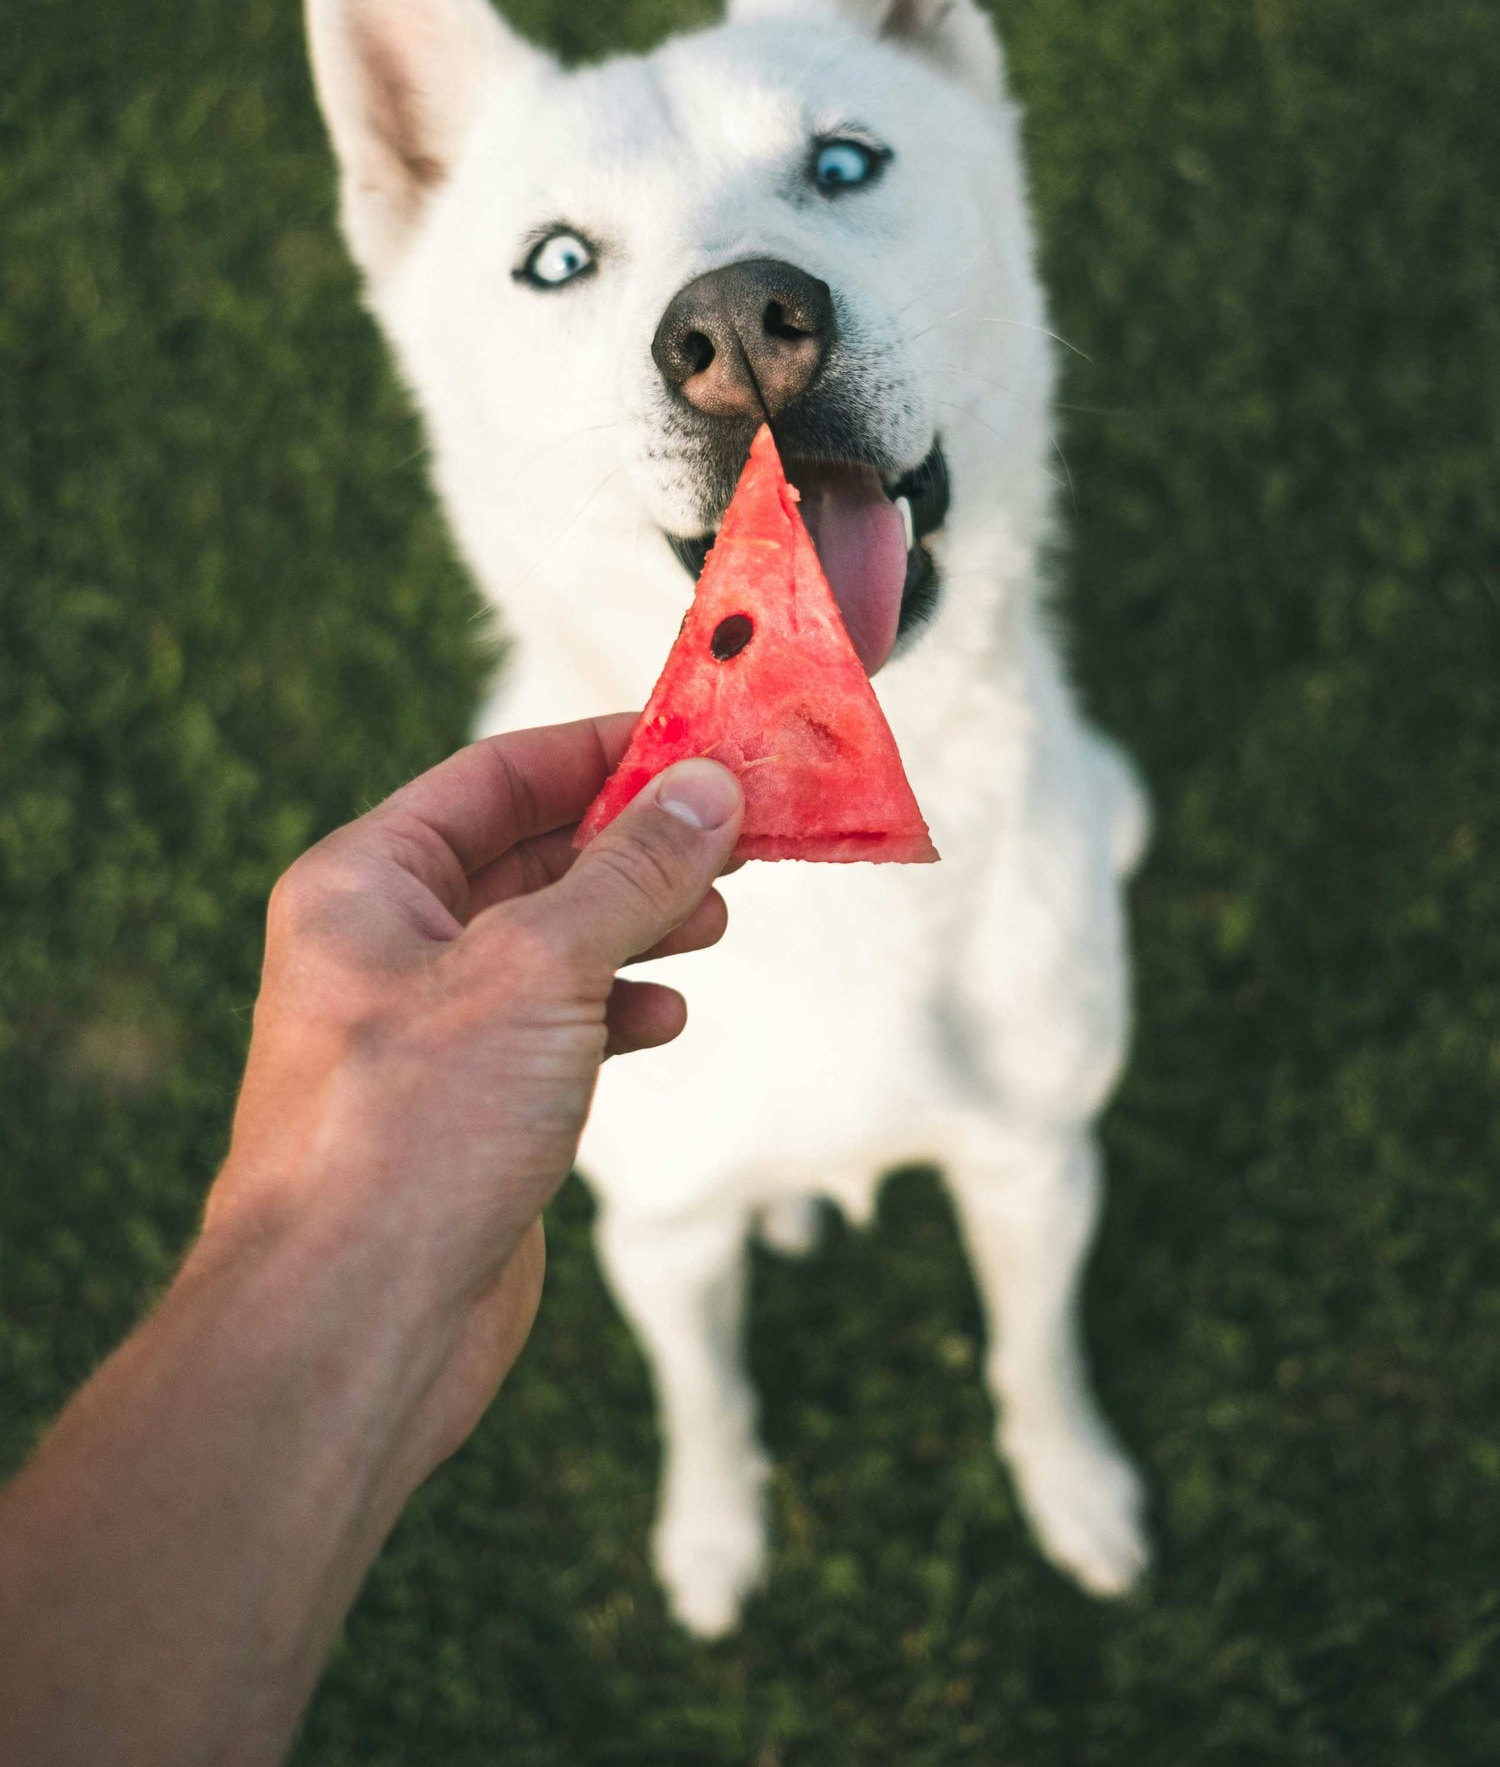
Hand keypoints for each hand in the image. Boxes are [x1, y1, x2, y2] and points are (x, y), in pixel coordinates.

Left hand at [204, 716, 742, 1488]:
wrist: (351, 1325)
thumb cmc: (412, 1130)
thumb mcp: (535, 969)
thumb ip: (630, 872)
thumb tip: (708, 787)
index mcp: (364, 883)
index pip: (496, 776)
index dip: (600, 752)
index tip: (698, 741)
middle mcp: (387, 945)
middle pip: (531, 855)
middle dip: (633, 844)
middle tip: (735, 835)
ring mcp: (428, 1030)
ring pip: (551, 943)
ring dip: (636, 925)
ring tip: (715, 922)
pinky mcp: (469, 1108)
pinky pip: (556, 1026)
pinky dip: (616, 1010)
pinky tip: (665, 1016)